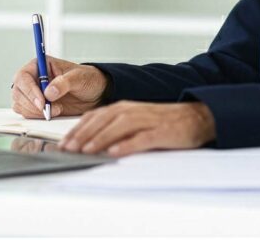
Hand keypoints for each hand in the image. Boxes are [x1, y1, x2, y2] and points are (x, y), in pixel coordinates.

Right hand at [10, 56, 107, 118]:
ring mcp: (32, 93)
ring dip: (35, 112)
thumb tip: (48, 92)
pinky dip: (37, 116)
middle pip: (18, 92)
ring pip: (20, 104)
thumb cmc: (87, 79)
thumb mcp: (79, 77)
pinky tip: (53, 113)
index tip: (42, 101)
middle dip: (32, 104)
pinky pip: (27, 113)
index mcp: (39, 65)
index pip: (23, 77)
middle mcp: (32, 78)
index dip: (30, 90)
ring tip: (57, 109)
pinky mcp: (35, 106)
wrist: (94, 93)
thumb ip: (64, 83)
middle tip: (49, 110)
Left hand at [60, 101, 216, 157]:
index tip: (64, 143)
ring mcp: (146, 120)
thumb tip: (88, 142)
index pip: (94, 117)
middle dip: (83, 135)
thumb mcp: (134, 121)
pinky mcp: (160, 132)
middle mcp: (132, 110)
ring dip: (99, 138)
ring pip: (118, 127)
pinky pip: (140, 138)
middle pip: (103, 121)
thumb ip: (114, 128)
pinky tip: (114, 152)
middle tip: (68, 149)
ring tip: (85, 151)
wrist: (195, 117)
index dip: (77, 129)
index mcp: (124, 107)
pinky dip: (126, 145)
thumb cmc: (162, 123)